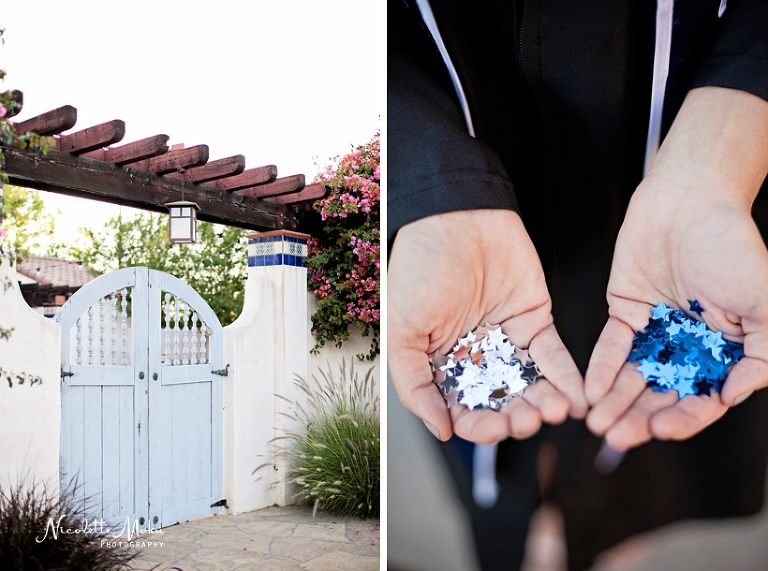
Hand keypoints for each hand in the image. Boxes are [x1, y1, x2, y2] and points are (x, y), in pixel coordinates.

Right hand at [389, 209, 586, 443]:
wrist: (456, 219)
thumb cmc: (419, 269)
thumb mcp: (402, 332)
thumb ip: (415, 386)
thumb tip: (441, 430)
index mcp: (442, 365)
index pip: (464, 411)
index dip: (480, 427)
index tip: (494, 428)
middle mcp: (476, 358)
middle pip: (502, 403)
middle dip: (517, 418)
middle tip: (527, 419)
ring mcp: (507, 341)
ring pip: (531, 386)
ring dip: (544, 405)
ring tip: (554, 411)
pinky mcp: (536, 321)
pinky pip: (554, 358)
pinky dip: (567, 379)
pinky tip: (575, 398)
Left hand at [585, 87, 767, 449]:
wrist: (689, 201)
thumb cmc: (733, 246)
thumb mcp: (764, 303)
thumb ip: (760, 354)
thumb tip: (732, 396)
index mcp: (723, 352)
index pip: (703, 398)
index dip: (683, 419)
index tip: (660, 431)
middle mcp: (688, 348)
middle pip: (662, 395)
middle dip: (639, 419)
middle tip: (615, 437)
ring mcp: (655, 332)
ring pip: (634, 377)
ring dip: (616, 402)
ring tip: (596, 423)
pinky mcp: (625, 313)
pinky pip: (612, 347)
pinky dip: (602, 369)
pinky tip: (591, 390)